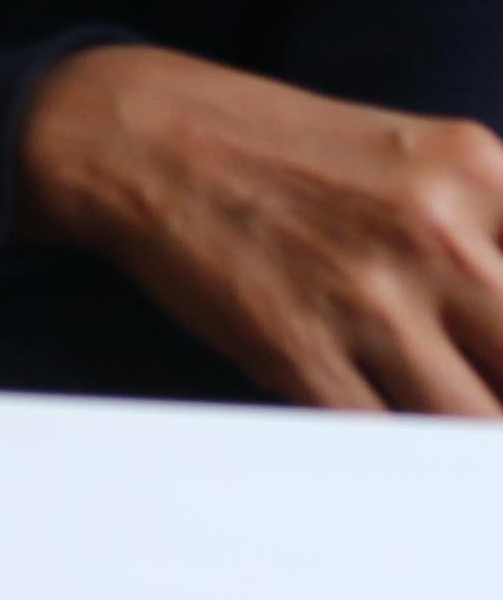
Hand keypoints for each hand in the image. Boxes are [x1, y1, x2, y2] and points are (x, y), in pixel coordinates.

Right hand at [19, 46, 502, 413]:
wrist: (134, 132)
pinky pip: (394, 450)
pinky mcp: (303, 351)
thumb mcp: (418, 157)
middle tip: (475, 393)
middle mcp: (437, 230)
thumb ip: (494, 235)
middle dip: (501, 394)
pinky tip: (391, 446)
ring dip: (463, 437)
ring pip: (478, 428)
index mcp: (477, 170)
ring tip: (430, 416)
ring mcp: (369, 295)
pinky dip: (405, 467)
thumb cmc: (278, 152)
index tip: (500, 356)